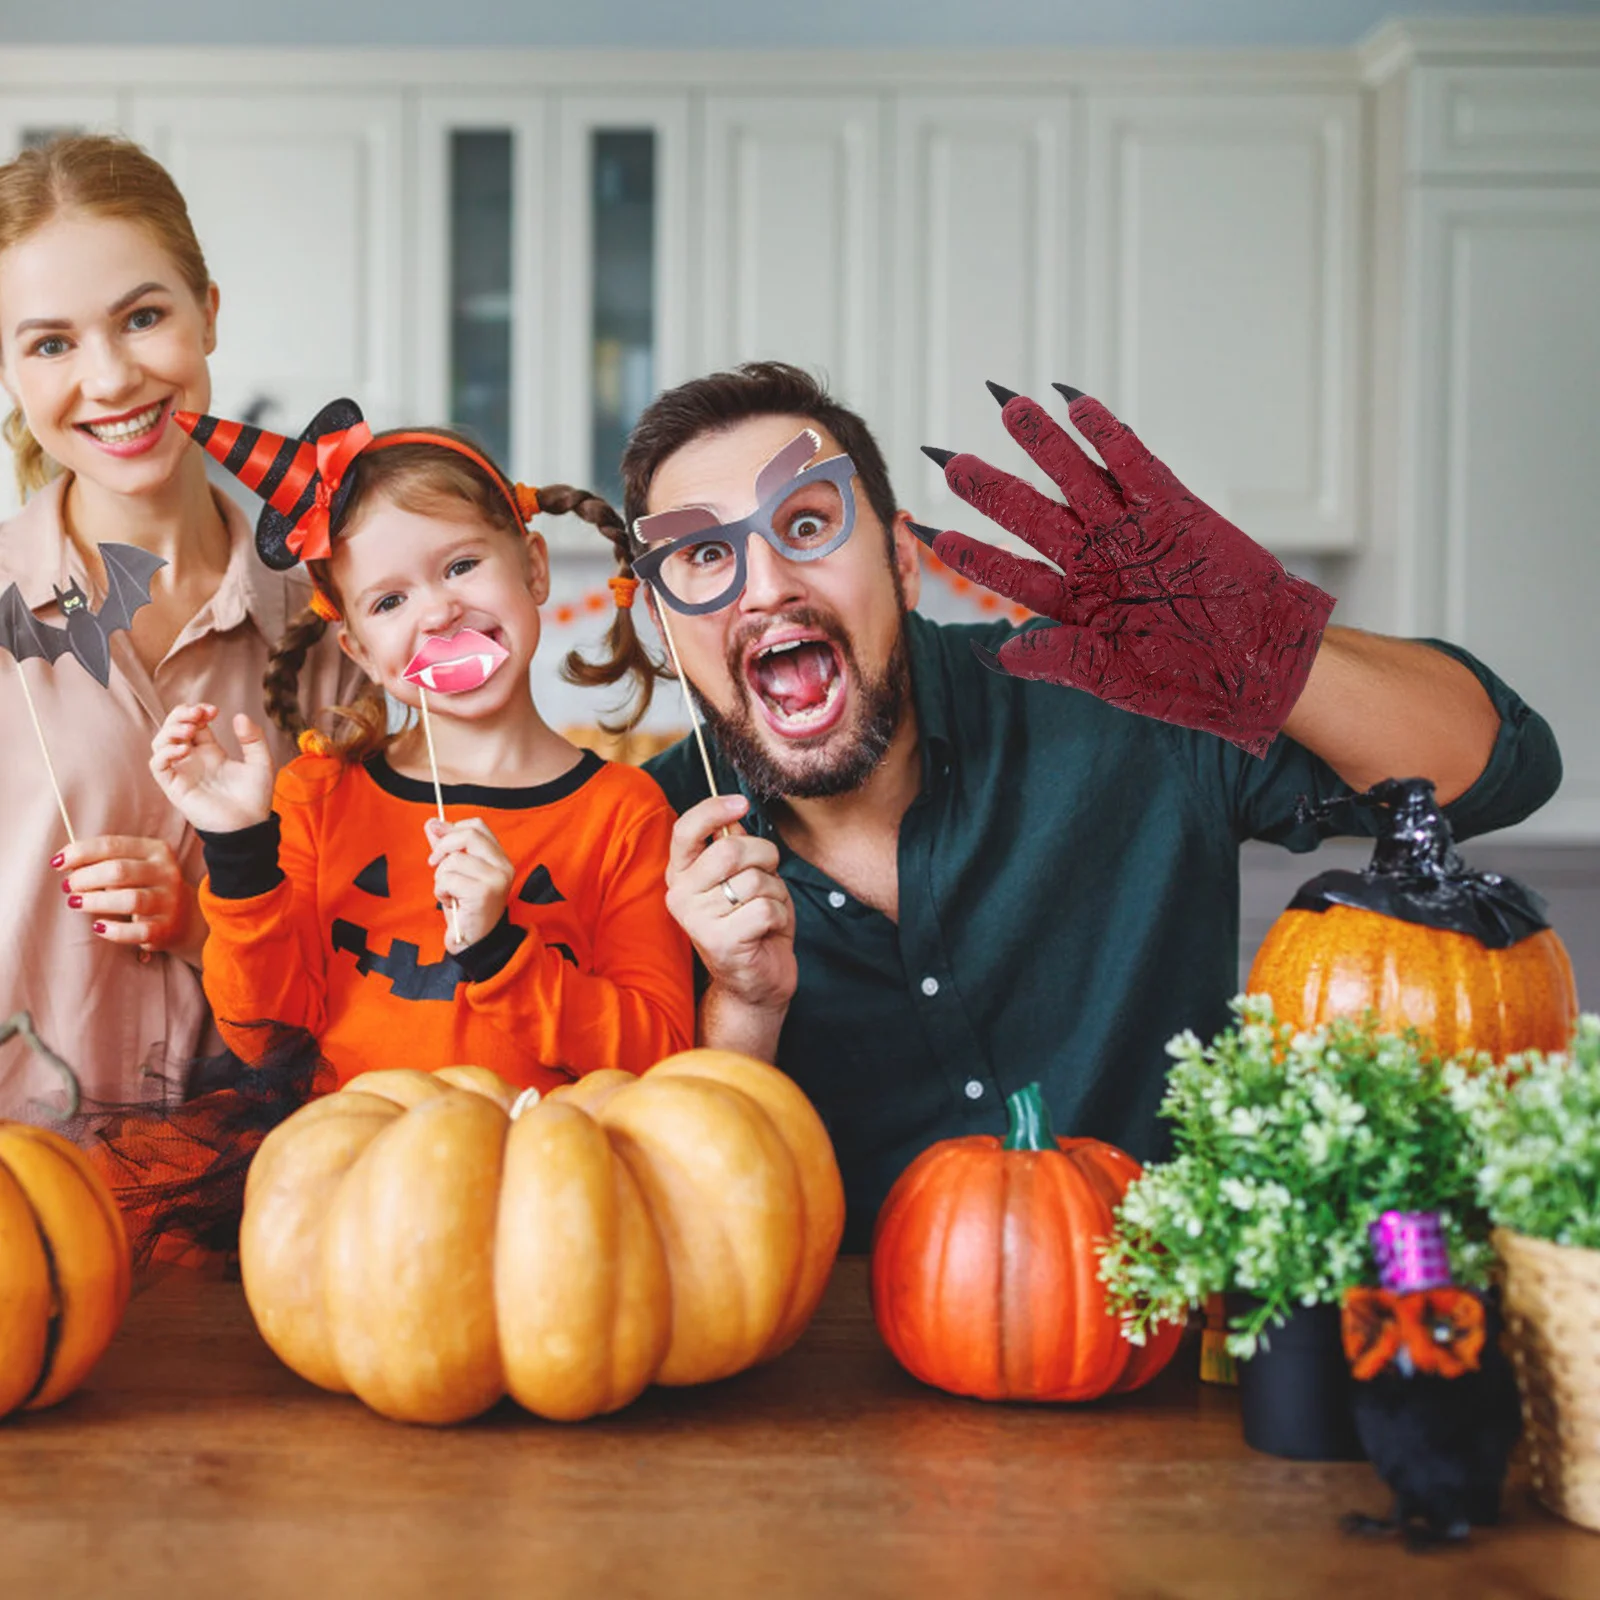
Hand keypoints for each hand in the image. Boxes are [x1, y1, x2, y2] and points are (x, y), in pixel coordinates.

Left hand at [56, 834, 199, 955]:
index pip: (112, 845)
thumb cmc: (148, 885)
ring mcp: (168, 901)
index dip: (80, 852)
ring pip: (128, 899)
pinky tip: (98, 926)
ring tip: (77, 903)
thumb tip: (67, 863)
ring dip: (94, 902)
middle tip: (69, 886)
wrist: (186, 916)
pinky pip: (136, 931)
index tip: (58, 863)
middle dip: (85, 878)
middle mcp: (166, 873)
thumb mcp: (137, 864)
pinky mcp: (166, 928)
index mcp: (156, 851)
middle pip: (117, 870)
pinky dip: (113, 930)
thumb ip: (108, 859)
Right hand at [149, 704, 276, 831]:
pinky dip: (165, 753)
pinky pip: (158, 766)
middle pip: (172, 728)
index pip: (193, 723)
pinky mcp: (175, 787)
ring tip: (191, 730)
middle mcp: (193, 760)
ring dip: (170, 731)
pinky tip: (184, 750)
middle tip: (198, 713)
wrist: (249, 826)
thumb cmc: (254, 797)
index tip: (213, 710)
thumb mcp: (260, 762)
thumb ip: (253, 739)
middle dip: (181, 715)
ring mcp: (183, 772)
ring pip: (160, 743)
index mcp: (210, 751)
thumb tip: (239, 716)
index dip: (197, 711)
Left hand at [426, 816, 513, 953]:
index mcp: (499, 857)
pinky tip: (451, 902)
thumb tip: (432, 822)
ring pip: (453, 860)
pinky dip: (441, 891)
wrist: (473, 941)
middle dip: (443, 847)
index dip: (453, 829)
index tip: (438, 844)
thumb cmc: (465, 907)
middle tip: (433, 863)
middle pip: (467, 834)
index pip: (477, 825)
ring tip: (449, 892)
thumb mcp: (455, 872)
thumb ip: (446, 848)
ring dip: (440, 877)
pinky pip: (448, 879)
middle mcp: (503, 865)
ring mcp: (496, 879)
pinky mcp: (483, 892)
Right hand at [665, 795, 796, 1015]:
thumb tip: (735, 822)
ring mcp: (697, 920)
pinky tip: (768, 931)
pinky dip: (779, 916)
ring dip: (775, 892)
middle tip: (769, 874)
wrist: (755, 982)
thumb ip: (734, 848)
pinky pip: (766, 908)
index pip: (686, 830)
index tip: (741, 804)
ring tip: (765, 911)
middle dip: (764, 856)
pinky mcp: (721, 942)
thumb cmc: (752, 924)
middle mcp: (681, 895)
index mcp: (681, 874)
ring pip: (755, 880)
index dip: (714, 809)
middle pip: (730, 849)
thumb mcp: (742, 878)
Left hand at [919, 384, 1334, 756]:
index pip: (1013, 572)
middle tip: (952, 461)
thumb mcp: (1117, 679)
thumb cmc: (1192, 681)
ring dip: (1043, 445)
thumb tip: (1000, 654)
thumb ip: (1060, 660)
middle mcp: (1096, 561)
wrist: (1260, 665)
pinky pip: (1135, 464)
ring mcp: (1132, 531)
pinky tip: (1077, 405)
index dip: (975, 554)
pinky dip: (1108, 435)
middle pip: (1033, 516)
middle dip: (992, 488)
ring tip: (1009, 409)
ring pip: (1076, 479)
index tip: (935, 535)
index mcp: (1078, 604)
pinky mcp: (1174, 509)